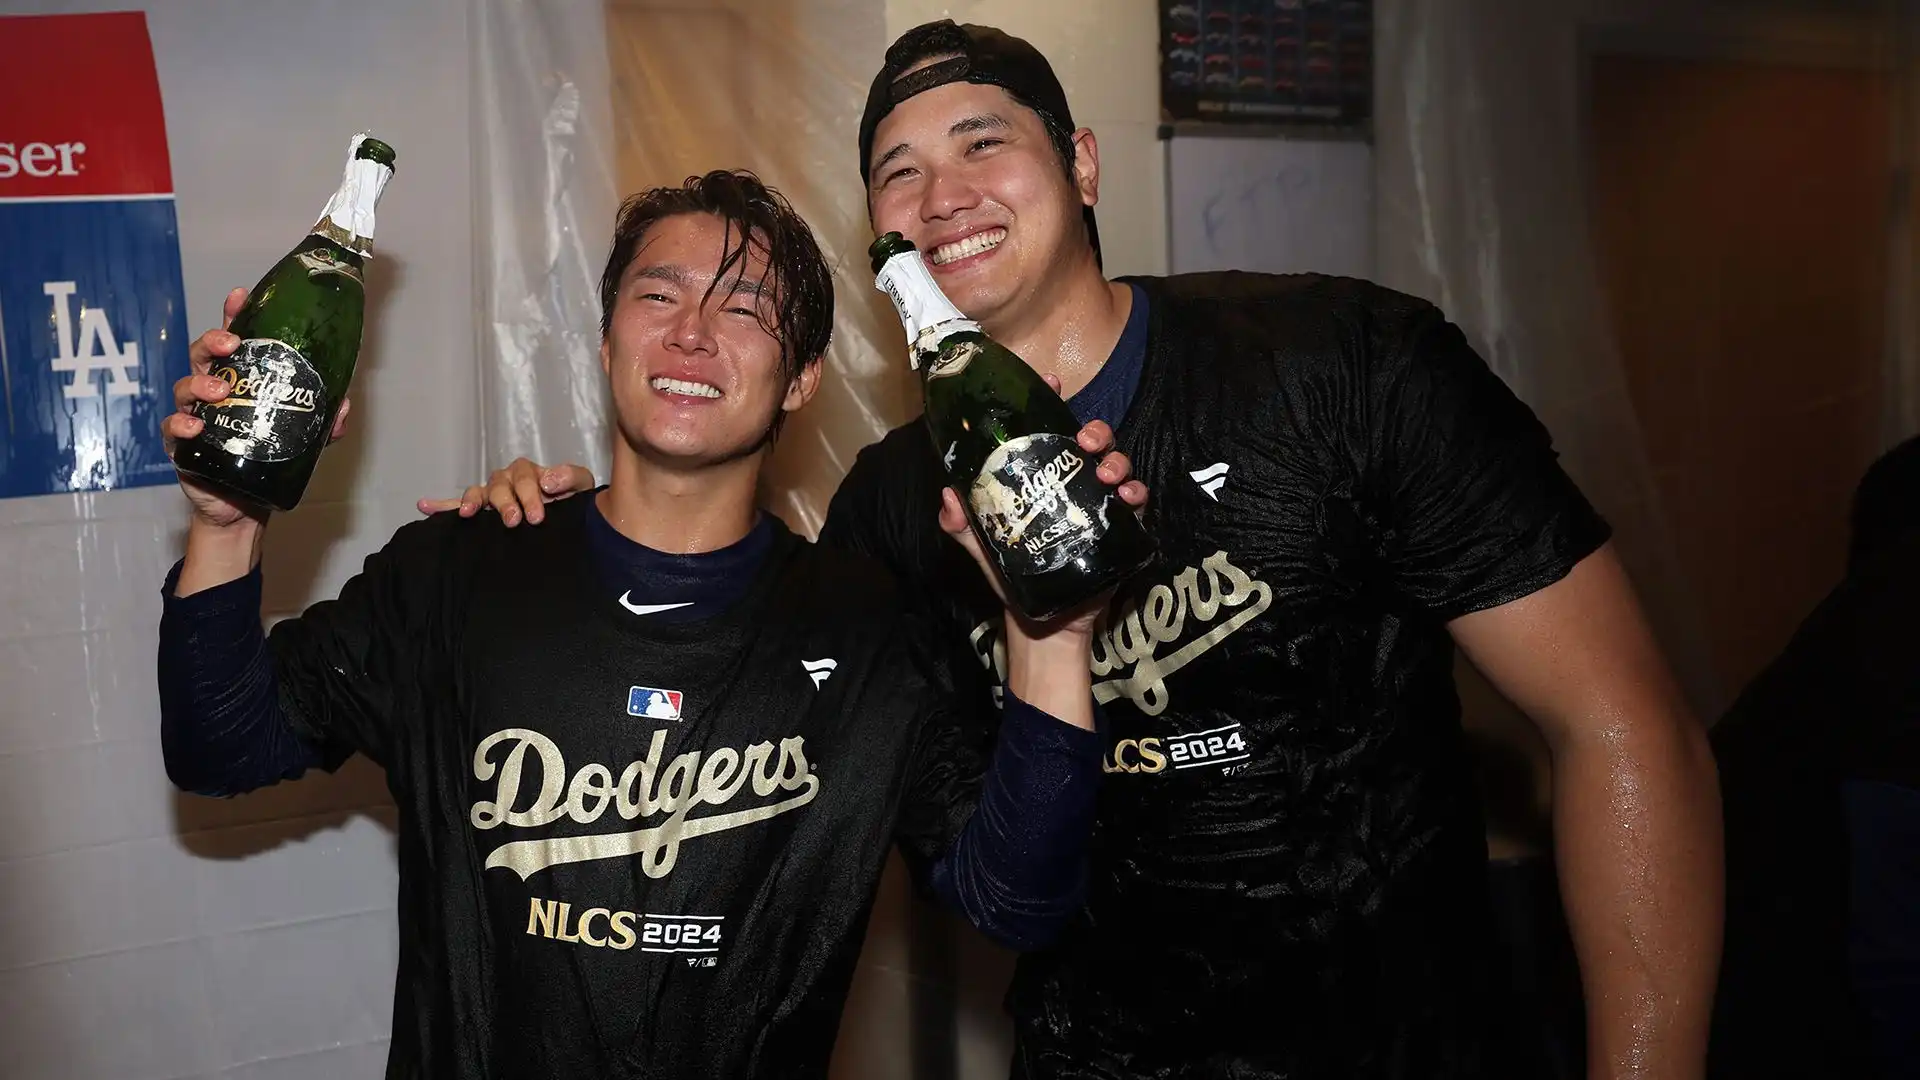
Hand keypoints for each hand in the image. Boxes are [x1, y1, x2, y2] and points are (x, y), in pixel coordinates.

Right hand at [163, 287, 351, 527]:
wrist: (244, 505)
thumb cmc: (268, 458)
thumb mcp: (304, 439)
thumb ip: (324, 422)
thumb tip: (344, 404)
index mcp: (240, 380)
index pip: (235, 341)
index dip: (234, 316)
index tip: (240, 296)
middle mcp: (213, 391)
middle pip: (203, 355)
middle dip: (212, 341)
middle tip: (230, 343)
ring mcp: (194, 415)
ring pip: (185, 386)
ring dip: (200, 383)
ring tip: (220, 391)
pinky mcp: (182, 445)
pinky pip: (173, 429)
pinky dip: (180, 424)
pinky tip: (194, 427)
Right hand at [416, 457, 595, 525]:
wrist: (569, 517)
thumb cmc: (572, 497)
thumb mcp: (581, 485)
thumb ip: (571, 477)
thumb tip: (549, 480)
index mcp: (529, 473)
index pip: (524, 477)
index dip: (530, 494)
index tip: (537, 516)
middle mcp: (507, 480)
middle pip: (499, 485)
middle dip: (506, 502)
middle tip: (514, 521)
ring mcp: (492, 495)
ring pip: (478, 493)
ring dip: (472, 501)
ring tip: (469, 513)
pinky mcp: (481, 509)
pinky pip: (457, 505)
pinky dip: (441, 505)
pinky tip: (424, 506)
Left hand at [939, 414, 1147, 637]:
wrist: (1044, 621)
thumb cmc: (1011, 576)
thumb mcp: (981, 546)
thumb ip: (962, 524)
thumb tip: (947, 495)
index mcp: (1040, 476)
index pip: (1047, 430)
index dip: (1050, 401)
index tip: (1052, 382)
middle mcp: (1071, 482)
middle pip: (1090, 440)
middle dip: (1093, 430)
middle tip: (1084, 440)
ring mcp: (1097, 503)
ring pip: (1116, 464)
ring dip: (1116, 460)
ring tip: (1105, 472)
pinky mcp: (1119, 528)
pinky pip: (1136, 502)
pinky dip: (1136, 493)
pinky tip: (1127, 497)